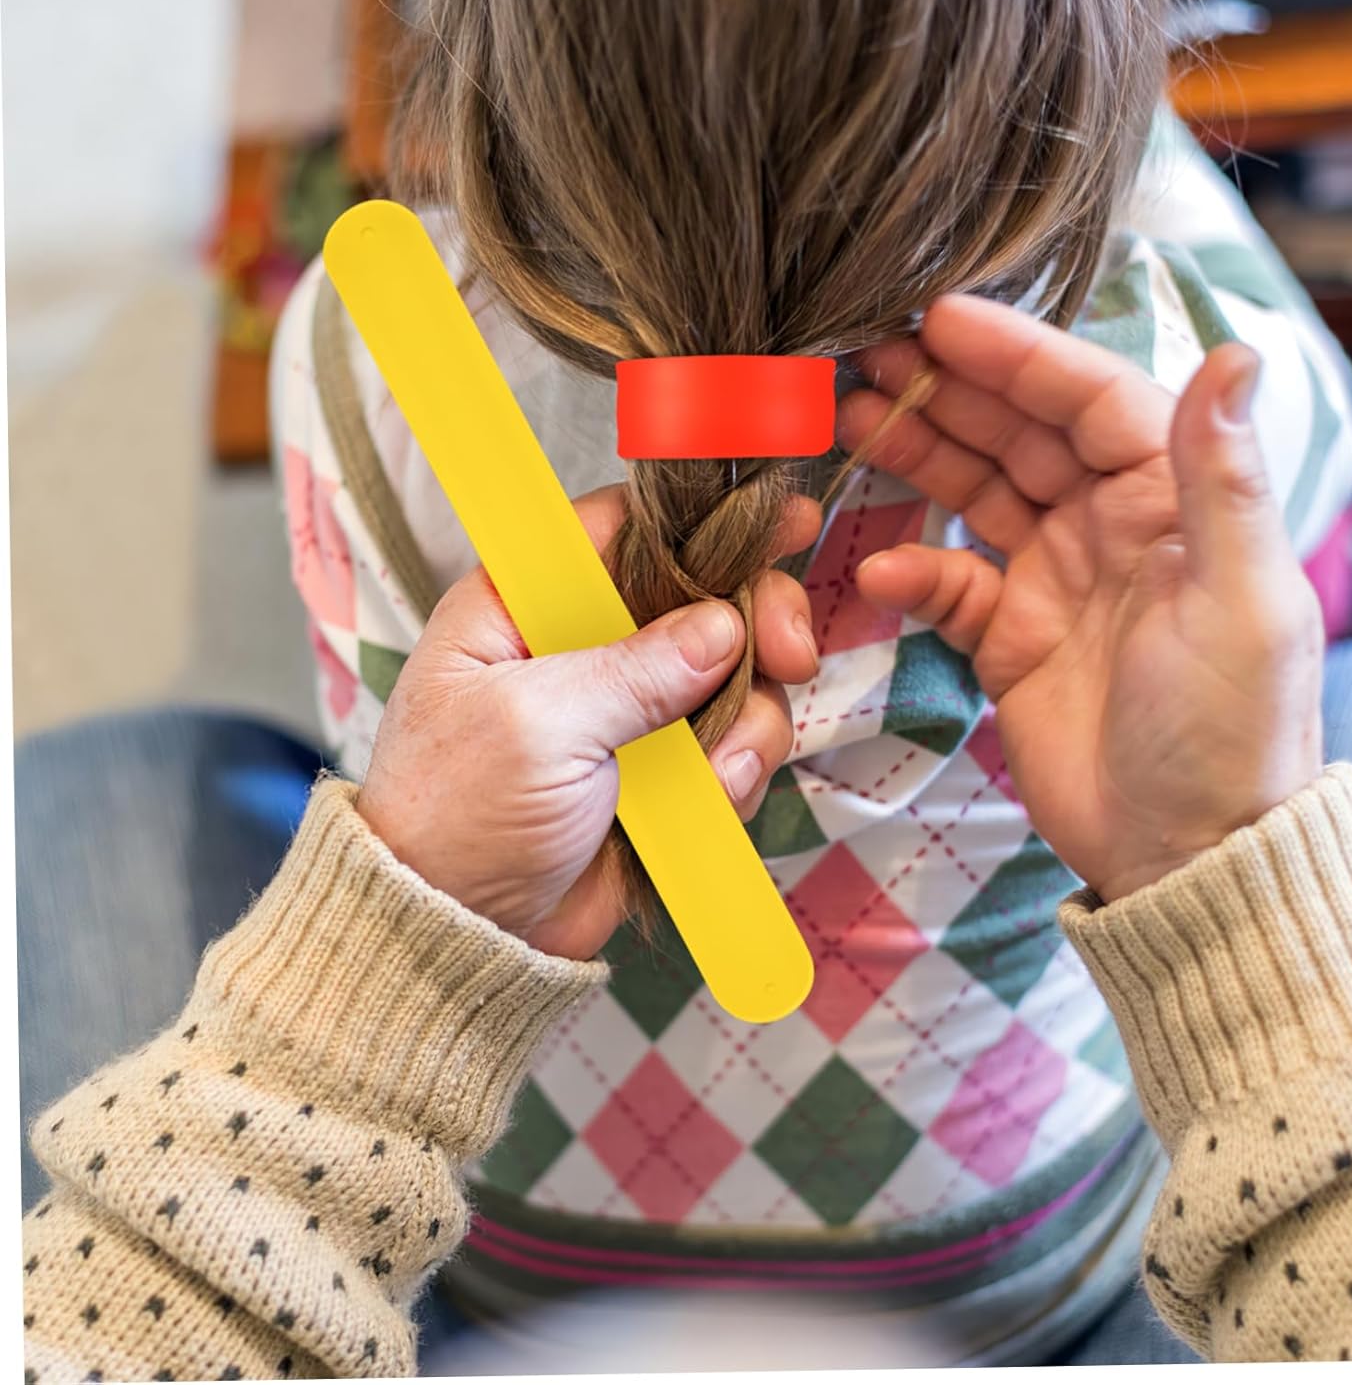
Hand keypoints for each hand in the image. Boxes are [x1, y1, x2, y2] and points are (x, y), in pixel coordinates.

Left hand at [357, 485, 820, 956]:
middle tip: (789, 654)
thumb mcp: (537, 726)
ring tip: (719, 772)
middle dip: (756, 621)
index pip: (624, 526)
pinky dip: (737, 772)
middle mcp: (583, 644)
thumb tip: (722, 625)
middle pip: (701, 593)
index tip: (781, 523)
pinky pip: (732, 745)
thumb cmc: (458, 818)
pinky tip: (711, 802)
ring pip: (732, 675)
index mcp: (525, 605)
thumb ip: (633, 669)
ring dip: (748, 719)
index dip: (703, 520)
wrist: (461, 936)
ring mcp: (628, 708)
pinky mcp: (661, 768)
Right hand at [841, 295, 1322, 900]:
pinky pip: (949, 581)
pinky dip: (912, 569)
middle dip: (949, 390)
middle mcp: (1110, 525)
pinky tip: (877, 566)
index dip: (1016, 355)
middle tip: (866, 355)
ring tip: (848, 417)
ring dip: (917, 452)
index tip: (938, 320)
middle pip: (1020, 432)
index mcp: (1172, 500)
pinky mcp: (1009, 638)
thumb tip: (1238, 353)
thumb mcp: (1241, 601)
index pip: (1088, 399)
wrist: (1182, 856)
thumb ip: (1224, 478)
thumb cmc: (1230, 730)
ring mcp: (1054, 579)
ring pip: (976, 490)